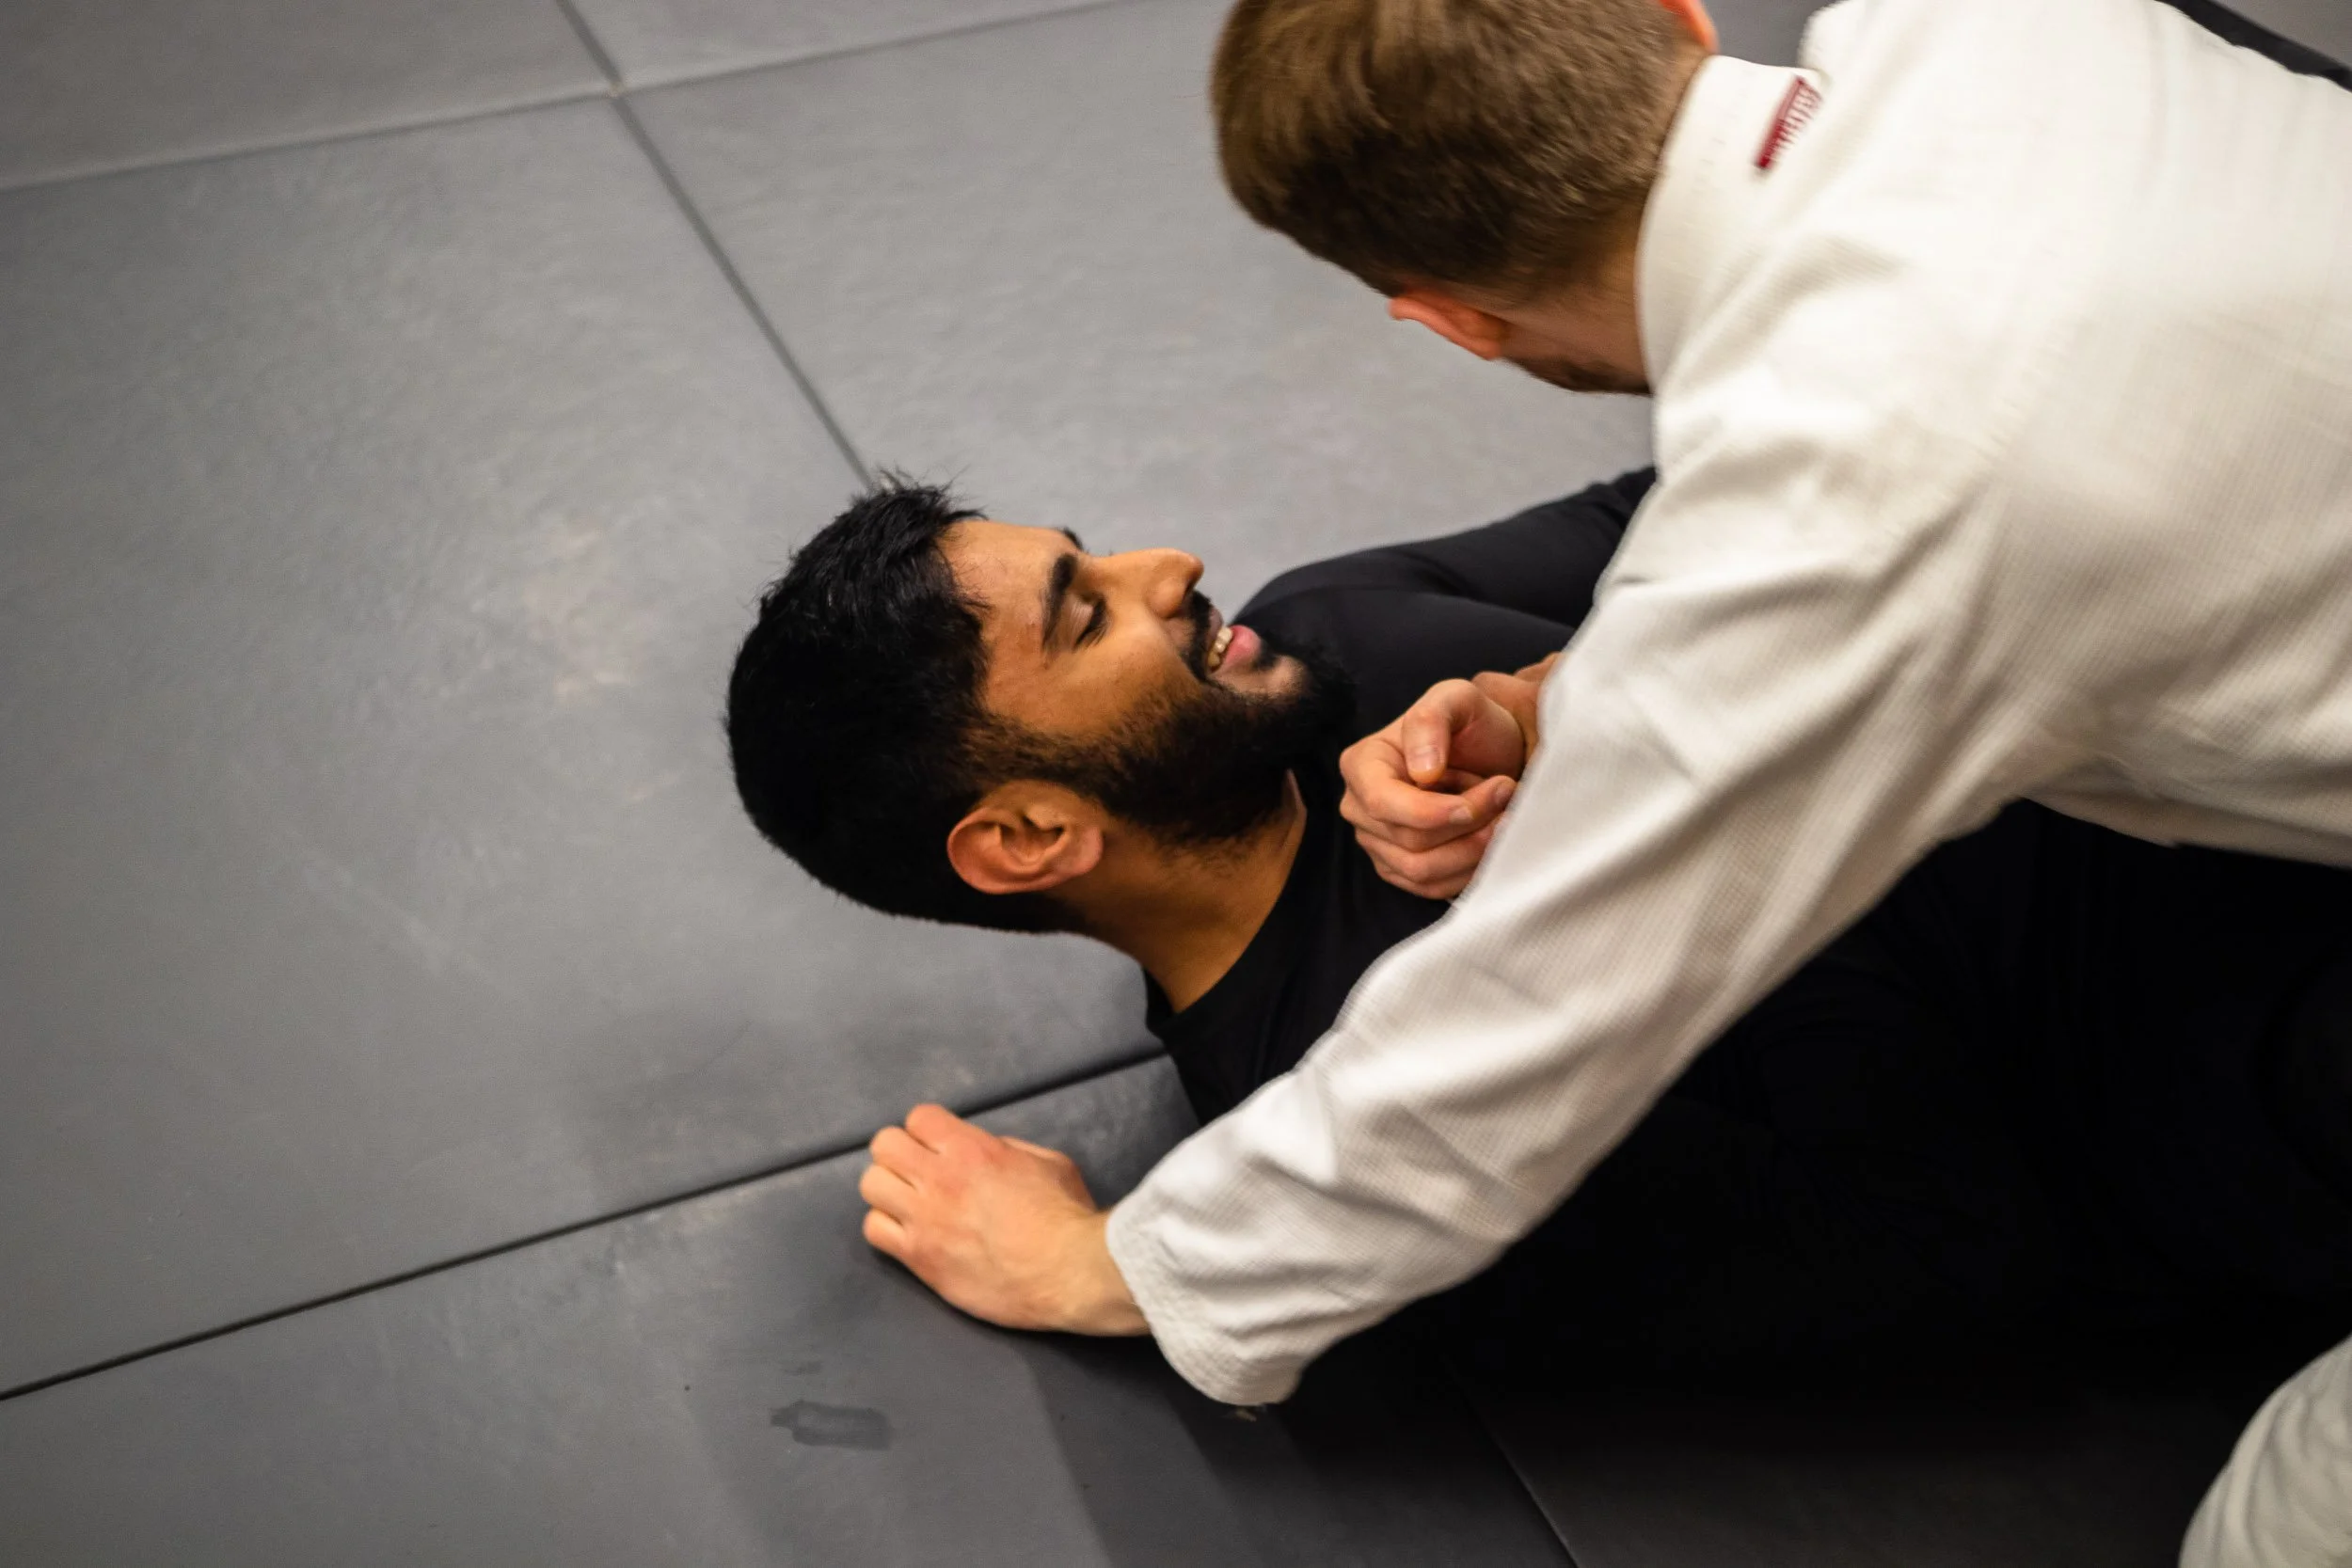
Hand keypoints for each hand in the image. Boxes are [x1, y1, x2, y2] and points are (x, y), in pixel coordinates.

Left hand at [859, 1104, 1146, 1335]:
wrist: (1067, 1272)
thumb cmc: (1066, 1217)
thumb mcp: (1049, 1162)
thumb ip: (1010, 1150)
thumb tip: (986, 1151)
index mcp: (972, 1149)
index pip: (918, 1118)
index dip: (928, 1131)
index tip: (941, 1147)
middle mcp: (939, 1178)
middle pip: (884, 1145)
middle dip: (900, 1154)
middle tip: (920, 1172)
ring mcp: (924, 1219)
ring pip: (871, 1185)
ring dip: (888, 1189)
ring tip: (910, 1203)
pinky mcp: (919, 1257)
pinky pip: (875, 1230)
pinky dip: (886, 1227)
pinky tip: (909, 1233)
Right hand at [1339, 673, 1540, 898]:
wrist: (1491, 754)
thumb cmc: (1471, 725)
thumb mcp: (1457, 700)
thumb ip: (1432, 721)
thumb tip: (1421, 771)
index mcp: (1362, 764)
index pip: (1383, 803)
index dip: (1433, 810)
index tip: (1486, 795)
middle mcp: (1359, 807)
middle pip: (1408, 841)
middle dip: (1468, 824)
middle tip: (1507, 795)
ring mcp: (1377, 843)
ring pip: (1421, 870)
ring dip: (1473, 849)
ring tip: (1505, 818)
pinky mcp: (1400, 870)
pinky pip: (1431, 888)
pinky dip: (1468, 870)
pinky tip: (1491, 842)